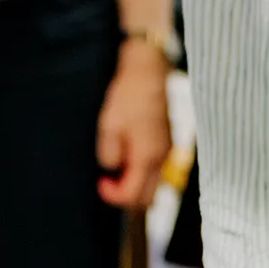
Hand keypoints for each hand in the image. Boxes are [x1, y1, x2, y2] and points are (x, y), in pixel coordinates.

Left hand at [95, 42, 172, 210]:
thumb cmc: (129, 96)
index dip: (114, 195)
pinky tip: (128, 154)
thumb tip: (112, 168)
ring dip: (135, 183)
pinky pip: (156, 168)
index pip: (133, 194)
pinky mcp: (166, 140)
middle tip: (109, 181)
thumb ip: (110, 154)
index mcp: (147, 156)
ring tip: (117, 167)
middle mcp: (162, 157)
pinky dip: (142, 171)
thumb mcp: (109, 125)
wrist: (148, 71)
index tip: (101, 183)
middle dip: (127, 194)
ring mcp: (167, 148)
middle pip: (148, 196)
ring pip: (154, 182)